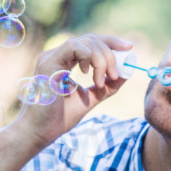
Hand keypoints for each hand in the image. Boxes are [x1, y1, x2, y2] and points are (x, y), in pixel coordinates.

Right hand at [13, 34, 132, 148]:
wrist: (41, 132)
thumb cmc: (59, 118)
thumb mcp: (90, 98)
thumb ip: (106, 86)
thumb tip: (127, 73)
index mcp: (65, 61)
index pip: (90, 42)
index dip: (111, 42)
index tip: (129, 47)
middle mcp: (57, 55)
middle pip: (90, 39)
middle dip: (109, 54)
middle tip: (115, 75)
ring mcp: (51, 57)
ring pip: (84, 42)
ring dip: (101, 59)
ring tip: (100, 81)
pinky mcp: (48, 64)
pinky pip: (73, 47)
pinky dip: (88, 57)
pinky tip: (88, 76)